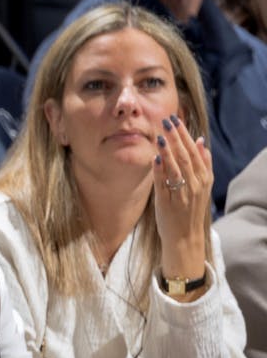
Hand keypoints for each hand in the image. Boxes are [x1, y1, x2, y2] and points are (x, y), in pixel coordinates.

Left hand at [152, 115, 210, 284]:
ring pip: (175, 169)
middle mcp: (194, 185)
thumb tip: (200, 140)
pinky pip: (163, 185)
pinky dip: (159, 171)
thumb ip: (202, 163)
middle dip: (176, 138)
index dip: (184, 135)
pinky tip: (155, 159)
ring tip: (160, 135)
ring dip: (168, 151)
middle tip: (167, 121)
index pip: (194, 152)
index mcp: (203, 178)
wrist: (185, 237)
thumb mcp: (202, 185)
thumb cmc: (191, 209)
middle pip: (185, 157)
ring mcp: (181, 194)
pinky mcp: (166, 203)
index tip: (176, 120)